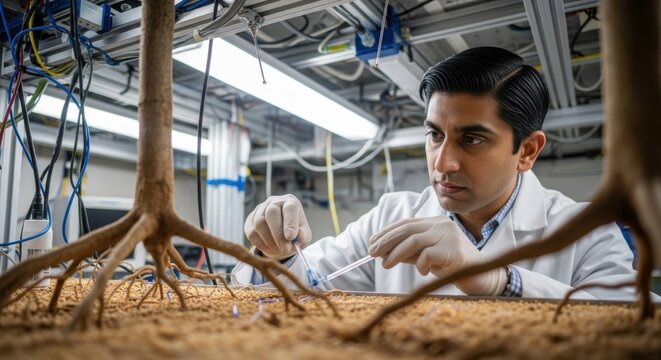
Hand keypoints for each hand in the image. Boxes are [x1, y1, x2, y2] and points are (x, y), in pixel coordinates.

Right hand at [244, 194, 311, 259]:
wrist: (283, 237)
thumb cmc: (295, 234)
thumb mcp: (304, 235)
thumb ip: (303, 235)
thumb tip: (299, 236)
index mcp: (291, 202)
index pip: (289, 208)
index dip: (289, 222)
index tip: (291, 237)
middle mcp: (274, 202)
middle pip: (271, 213)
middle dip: (278, 234)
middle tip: (285, 248)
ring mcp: (260, 209)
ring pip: (259, 223)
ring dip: (269, 241)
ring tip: (279, 250)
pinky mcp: (250, 219)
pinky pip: (251, 232)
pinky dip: (260, 244)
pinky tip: (269, 248)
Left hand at [368, 216, 506, 295]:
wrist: (483, 276)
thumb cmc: (452, 266)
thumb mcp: (427, 257)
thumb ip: (409, 253)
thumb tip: (384, 253)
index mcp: (435, 223)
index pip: (406, 224)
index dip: (387, 232)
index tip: (372, 242)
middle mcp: (442, 225)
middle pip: (408, 229)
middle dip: (386, 241)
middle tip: (372, 252)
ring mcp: (450, 236)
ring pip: (415, 241)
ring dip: (396, 253)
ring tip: (385, 264)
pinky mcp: (455, 251)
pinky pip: (429, 255)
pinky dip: (421, 265)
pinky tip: (422, 272)